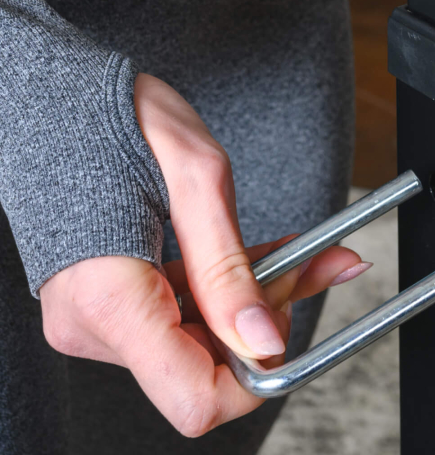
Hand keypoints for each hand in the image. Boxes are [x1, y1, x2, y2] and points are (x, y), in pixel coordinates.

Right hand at [40, 73, 369, 436]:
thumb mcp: (198, 181)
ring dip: (254, 299)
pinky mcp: (111, 302)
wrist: (68, 95)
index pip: (194, 396)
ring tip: (294, 251)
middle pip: (204, 365)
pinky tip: (263, 257)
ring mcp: (99, 316)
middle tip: (308, 261)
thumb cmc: (121, 119)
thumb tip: (262, 340)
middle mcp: (95, 323)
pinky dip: (228, 290)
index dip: (254, 369)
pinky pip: (183, 315)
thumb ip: (229, 270)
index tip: (289, 316)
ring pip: (201, 339)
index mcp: (109, 299)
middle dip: (264, 319)